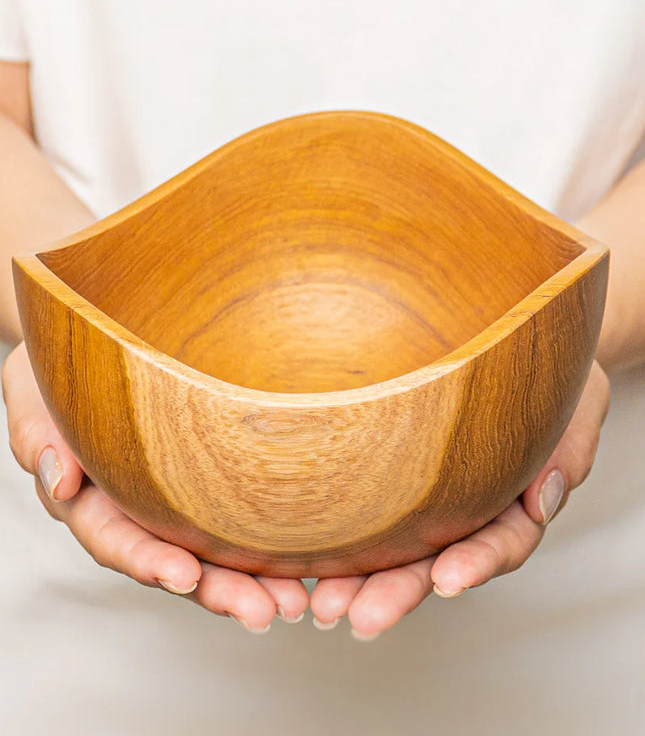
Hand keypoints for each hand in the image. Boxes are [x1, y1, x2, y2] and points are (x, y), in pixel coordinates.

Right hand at [2, 342, 308, 631]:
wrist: (101, 342)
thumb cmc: (63, 367)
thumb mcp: (35, 391)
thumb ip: (38, 433)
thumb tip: (59, 479)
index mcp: (90, 497)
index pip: (115, 538)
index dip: (147, 560)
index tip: (184, 575)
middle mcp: (135, 509)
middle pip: (174, 560)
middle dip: (218, 591)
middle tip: (263, 612)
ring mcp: (173, 500)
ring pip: (212, 550)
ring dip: (250, 581)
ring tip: (294, 600)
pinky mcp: (207, 482)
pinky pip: (234, 517)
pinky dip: (265, 544)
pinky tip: (302, 559)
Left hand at [310, 361, 609, 639]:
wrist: (510, 342)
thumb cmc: (550, 377)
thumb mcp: (577, 402)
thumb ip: (568, 450)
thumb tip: (543, 500)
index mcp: (517, 499)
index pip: (504, 540)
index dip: (479, 562)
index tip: (450, 581)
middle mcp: (469, 507)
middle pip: (438, 558)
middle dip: (401, 590)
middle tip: (363, 617)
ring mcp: (430, 497)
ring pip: (396, 545)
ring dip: (361, 579)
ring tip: (324, 603)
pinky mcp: (395, 478)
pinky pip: (368, 510)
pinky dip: (342, 538)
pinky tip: (309, 559)